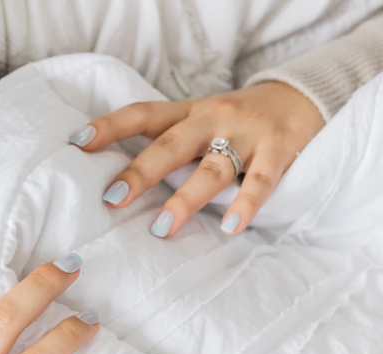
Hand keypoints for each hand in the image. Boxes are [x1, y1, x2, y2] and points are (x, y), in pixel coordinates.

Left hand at [70, 81, 324, 237]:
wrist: (304, 95)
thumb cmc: (242, 120)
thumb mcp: (204, 122)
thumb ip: (174, 146)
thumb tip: (127, 183)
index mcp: (190, 113)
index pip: (143, 115)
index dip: (110, 127)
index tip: (78, 143)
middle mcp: (213, 119)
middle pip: (171, 145)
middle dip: (140, 172)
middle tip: (112, 198)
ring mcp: (246, 135)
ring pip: (211, 168)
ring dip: (185, 199)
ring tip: (162, 228)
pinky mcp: (278, 150)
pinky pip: (260, 180)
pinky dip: (246, 204)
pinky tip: (231, 227)